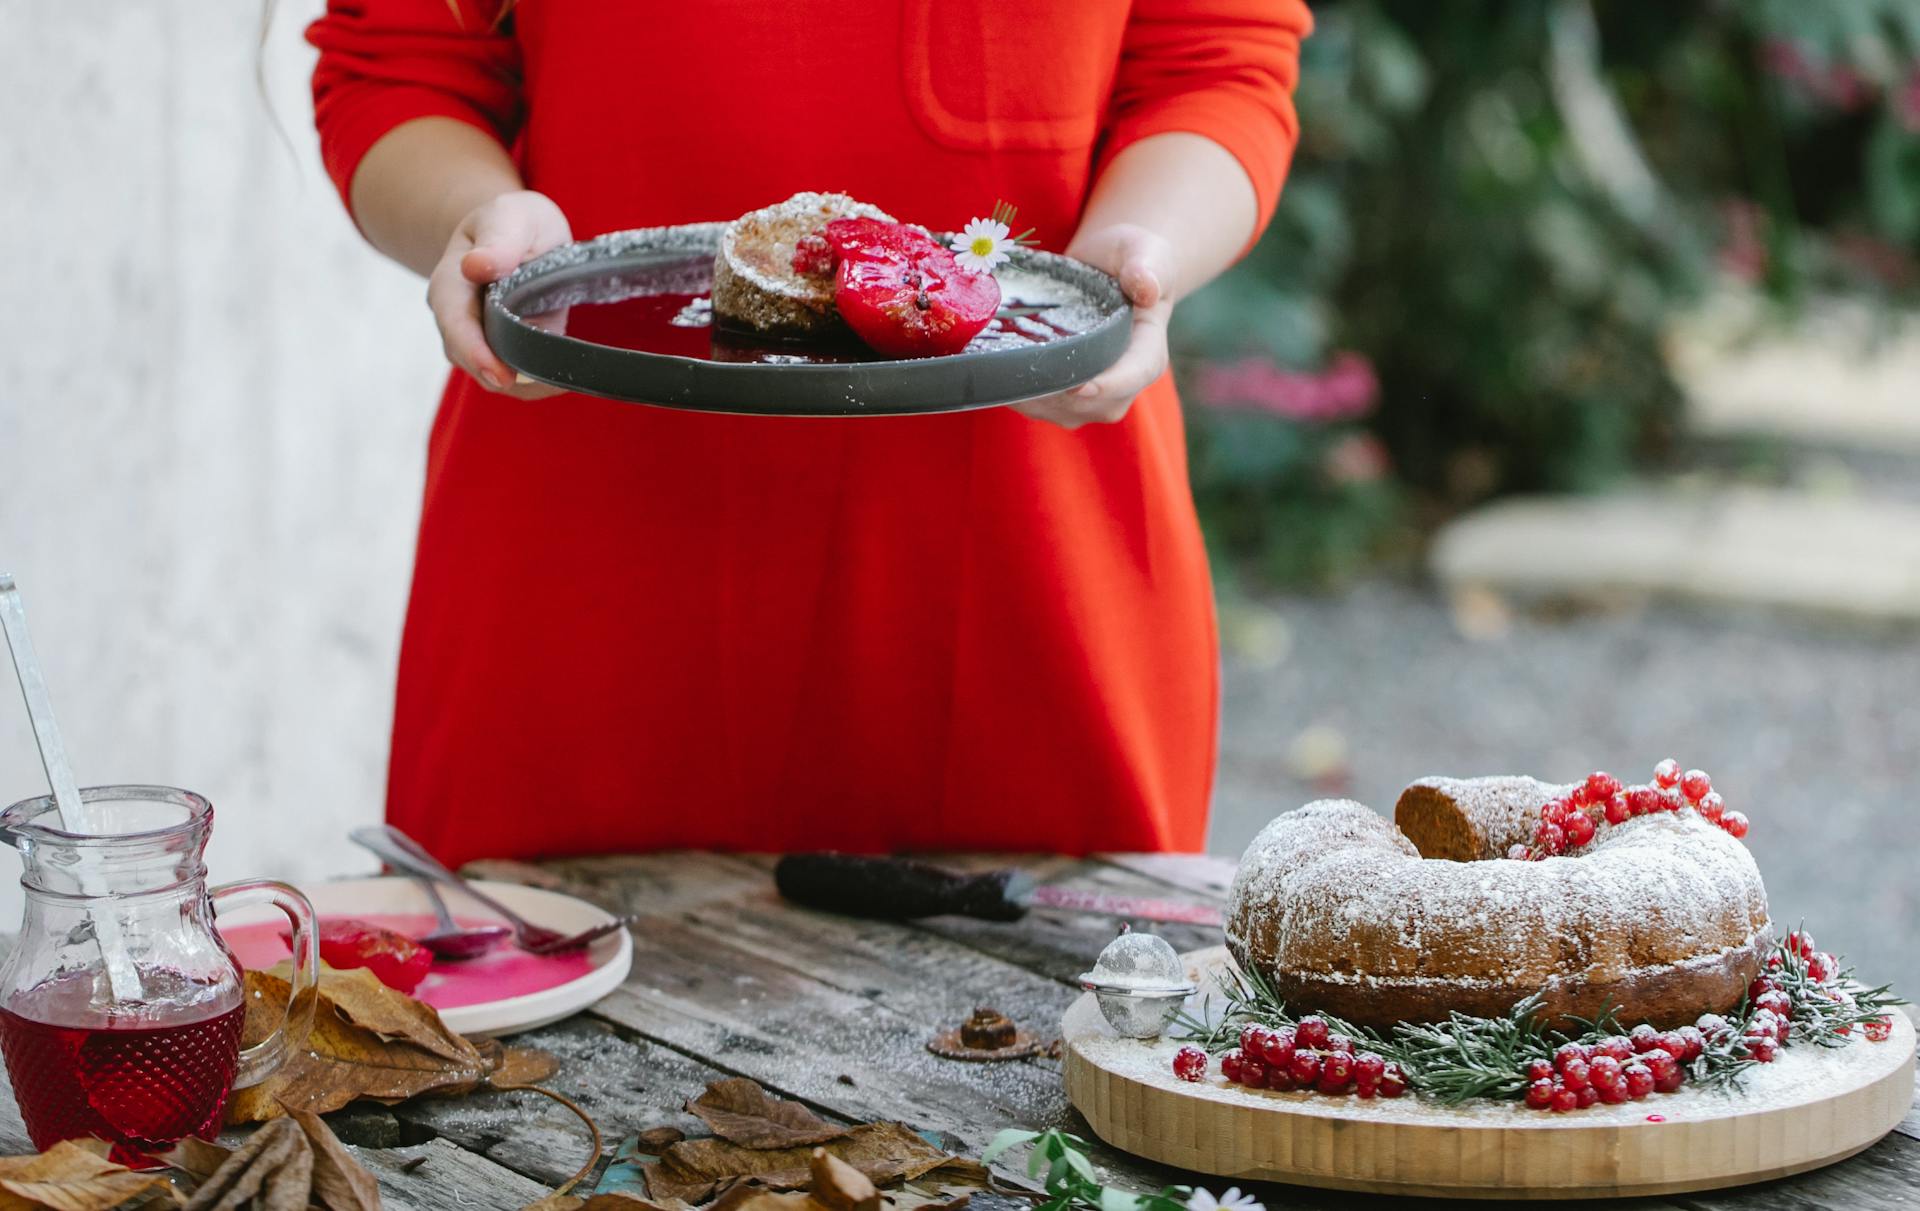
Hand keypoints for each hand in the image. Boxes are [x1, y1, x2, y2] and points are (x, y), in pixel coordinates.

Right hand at [426, 190, 571, 398]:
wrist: (520, 234)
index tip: (501, 375)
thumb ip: (497, 240)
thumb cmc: (512, 223)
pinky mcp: (506, 352)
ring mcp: (479, 340)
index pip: (456, 325)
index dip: (475, 353)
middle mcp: (458, 319)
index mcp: (451, 285)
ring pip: (493, 376)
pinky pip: (516, 379)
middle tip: (547, 383)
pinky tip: (563, 376)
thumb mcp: (509, 218)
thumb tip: (476, 266)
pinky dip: (538, 382)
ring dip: (525, 382)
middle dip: (504, 376)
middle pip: (471, 359)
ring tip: (561, 378)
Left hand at [1013, 223, 1176, 429]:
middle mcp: (1126, 382)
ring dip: (1033, 397)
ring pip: (1065, 411)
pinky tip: (999, 374)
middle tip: (1018, 374)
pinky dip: (1020, 396)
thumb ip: (1145, 266)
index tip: (1081, 387)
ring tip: (1003, 372)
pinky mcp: (1068, 399)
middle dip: (1059, 394)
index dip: (1110, 385)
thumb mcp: (1142, 251)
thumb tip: (1146, 288)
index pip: (1136, 373)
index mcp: (1149, 349)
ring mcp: (1096, 396)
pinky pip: (1044, 408)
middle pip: (1096, 403)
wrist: (1109, 272)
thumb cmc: (1130, 259)